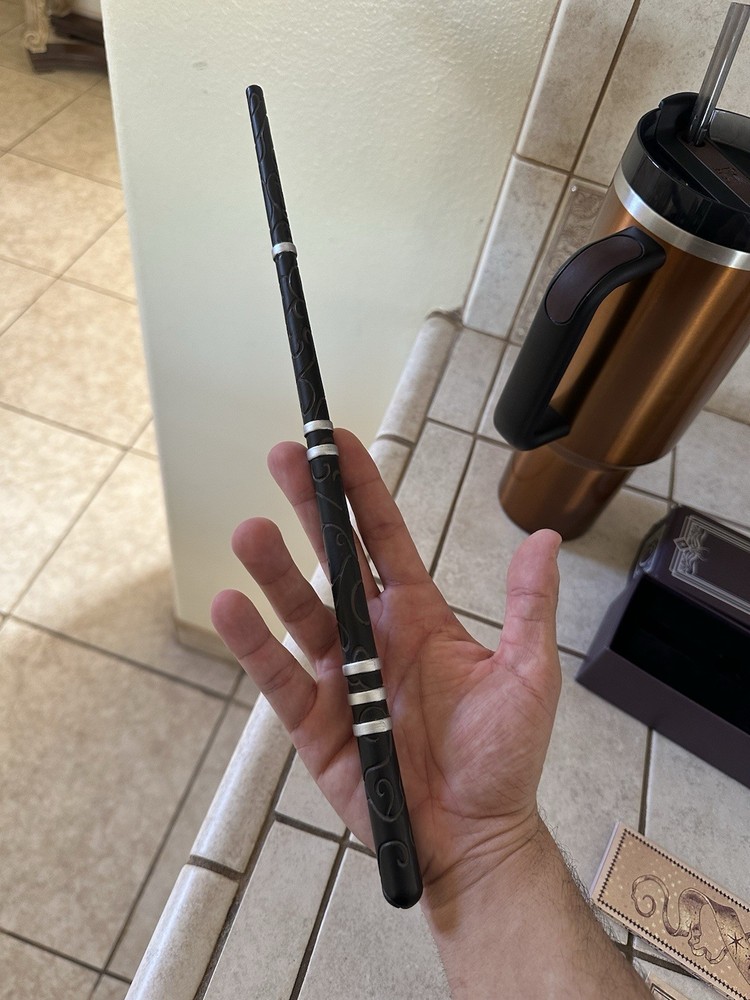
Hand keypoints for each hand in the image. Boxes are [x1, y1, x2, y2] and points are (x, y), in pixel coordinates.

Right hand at [210, 429, 561, 904]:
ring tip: (250, 532)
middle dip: (310, 506)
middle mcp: (373, 635)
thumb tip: (544, 541)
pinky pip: (280, 674)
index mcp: (419, 615)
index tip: (337, 444)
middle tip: (283, 457)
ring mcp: (341, 675)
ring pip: (300, 609)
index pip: (384, 537)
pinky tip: (231, 606)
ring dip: (274, 570)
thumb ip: (527, 609)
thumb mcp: (527, 676)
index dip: (361, 489)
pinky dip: (254, 643)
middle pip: (334, 558)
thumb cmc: (502, 759)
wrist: (472, 836)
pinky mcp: (314, 720)